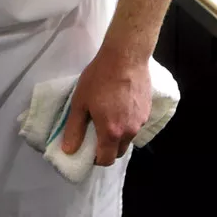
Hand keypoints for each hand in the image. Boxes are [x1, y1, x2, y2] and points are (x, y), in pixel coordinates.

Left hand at [60, 49, 151, 166]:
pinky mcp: (147, 110)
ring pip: (128, 137)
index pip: (106, 160)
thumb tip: (69, 150)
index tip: (87, 150)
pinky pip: (135, 124)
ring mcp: (141, 121)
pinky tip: (119, 106)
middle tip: (96, 134)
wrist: (126, 57)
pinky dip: (127, 122)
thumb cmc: (99, 78)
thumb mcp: (80, 102)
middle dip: (107, 149)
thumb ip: (75, 129)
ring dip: (118, 134)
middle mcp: (129, 131)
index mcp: (111, 132)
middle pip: (119, 151)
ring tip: (107, 116)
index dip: (96, 159)